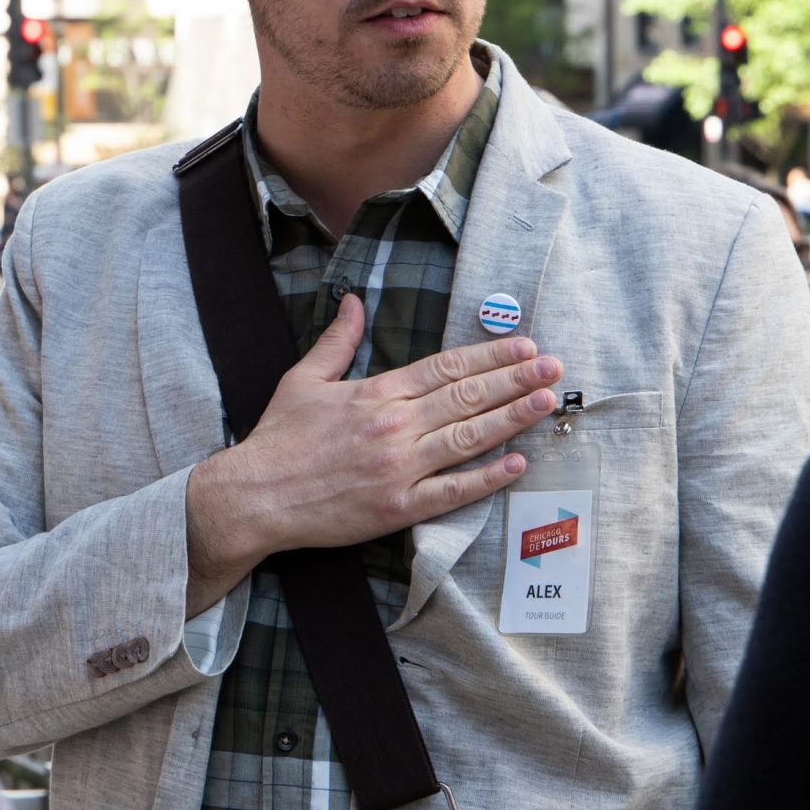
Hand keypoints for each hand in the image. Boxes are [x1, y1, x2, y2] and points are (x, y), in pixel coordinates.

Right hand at [183, 295, 563, 614]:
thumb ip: (337, 341)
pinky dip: (487, 477)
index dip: (489, 356)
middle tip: (553, 366)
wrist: (256, 495)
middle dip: (515, 380)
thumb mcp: (303, 379)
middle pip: (467, 397)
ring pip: (468, 438)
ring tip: (546, 402)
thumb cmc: (279, 438)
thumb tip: (354, 302)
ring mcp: (400, 469)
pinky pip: (453, 491)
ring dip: (512, 419)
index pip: (446, 368)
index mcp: (376, 392)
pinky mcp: (399, 508)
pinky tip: (518, 462)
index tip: (522, 345)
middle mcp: (394, 426)